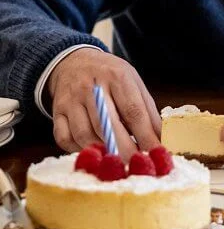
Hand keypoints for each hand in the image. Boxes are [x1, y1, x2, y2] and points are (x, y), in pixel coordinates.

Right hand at [47, 48, 161, 159]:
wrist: (74, 63)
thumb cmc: (110, 76)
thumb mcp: (134, 83)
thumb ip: (148, 110)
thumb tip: (161, 140)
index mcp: (117, 77)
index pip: (133, 112)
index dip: (146, 136)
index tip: (156, 154)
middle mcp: (91, 88)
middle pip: (107, 126)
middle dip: (124, 150)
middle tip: (137, 165)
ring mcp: (70, 100)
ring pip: (84, 135)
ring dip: (102, 152)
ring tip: (117, 160)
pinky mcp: (56, 112)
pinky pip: (64, 138)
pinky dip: (80, 150)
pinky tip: (94, 151)